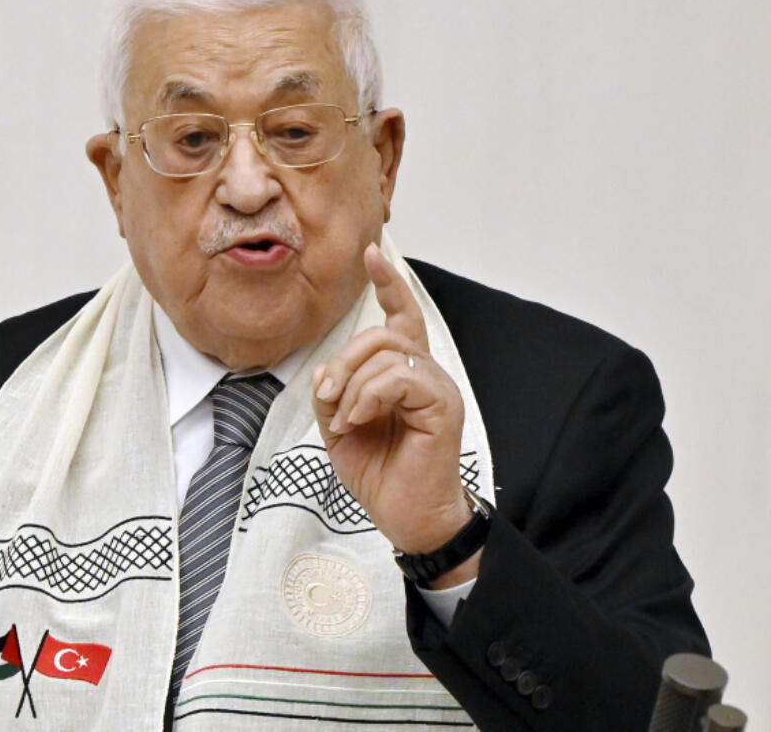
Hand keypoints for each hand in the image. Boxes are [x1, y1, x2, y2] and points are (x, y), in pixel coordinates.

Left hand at [312, 244, 478, 582]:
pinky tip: (359, 422)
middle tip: (327, 400)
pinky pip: (399, 377)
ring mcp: (438, 387)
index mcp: (404, 374)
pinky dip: (368, 397)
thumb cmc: (381, 474)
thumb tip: (326, 370)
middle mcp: (426, 373)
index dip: (389, 283)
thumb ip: (333, 392)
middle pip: (380, 334)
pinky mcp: (443, 406)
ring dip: (351, 387)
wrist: (407, 518)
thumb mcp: (341, 428)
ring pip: (386, 353)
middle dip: (343, 361)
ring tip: (345, 422)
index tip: (373, 252)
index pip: (402, 316)